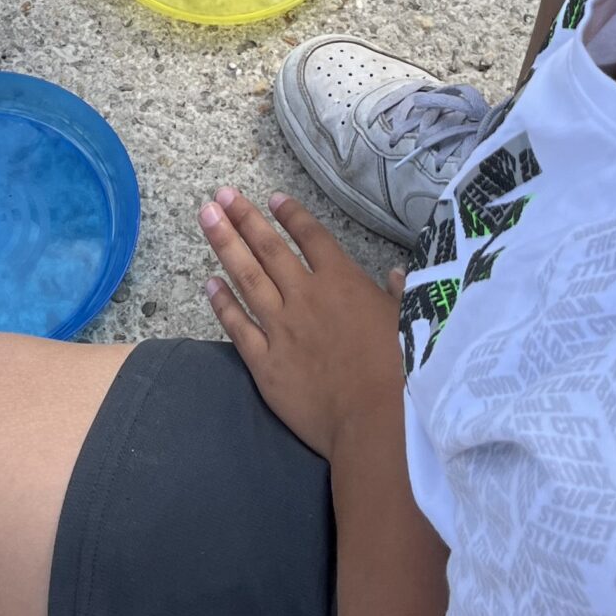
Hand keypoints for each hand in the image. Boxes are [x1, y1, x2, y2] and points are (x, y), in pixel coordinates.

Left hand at [200, 187, 404, 461]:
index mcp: (342, 282)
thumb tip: (396, 273)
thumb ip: (398, 293)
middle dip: (244, 218)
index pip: (312, 237)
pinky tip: (209, 284)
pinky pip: (238, 327)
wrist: (375, 420)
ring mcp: (281, 328)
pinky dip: (222, 304)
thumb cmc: (399, 370)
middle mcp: (306, 296)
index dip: (292, 216)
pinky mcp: (265, 363)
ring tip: (206, 217)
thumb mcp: (409, 321)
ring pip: (247, 278)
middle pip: (269, 249)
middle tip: (221, 195)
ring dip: (225, 245)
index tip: (273, 198)